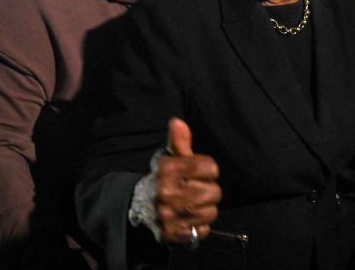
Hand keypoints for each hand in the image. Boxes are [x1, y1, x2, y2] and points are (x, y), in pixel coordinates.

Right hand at [154, 118, 221, 244]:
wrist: (140, 205)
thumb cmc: (162, 179)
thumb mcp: (169, 158)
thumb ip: (179, 141)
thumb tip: (178, 122)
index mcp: (168, 170)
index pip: (210, 168)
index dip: (208, 170)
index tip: (199, 173)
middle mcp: (167, 192)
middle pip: (213, 192)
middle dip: (208, 190)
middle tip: (195, 190)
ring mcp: (169, 215)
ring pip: (211, 212)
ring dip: (205, 209)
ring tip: (191, 204)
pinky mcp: (172, 233)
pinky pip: (203, 230)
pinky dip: (199, 225)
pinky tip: (188, 218)